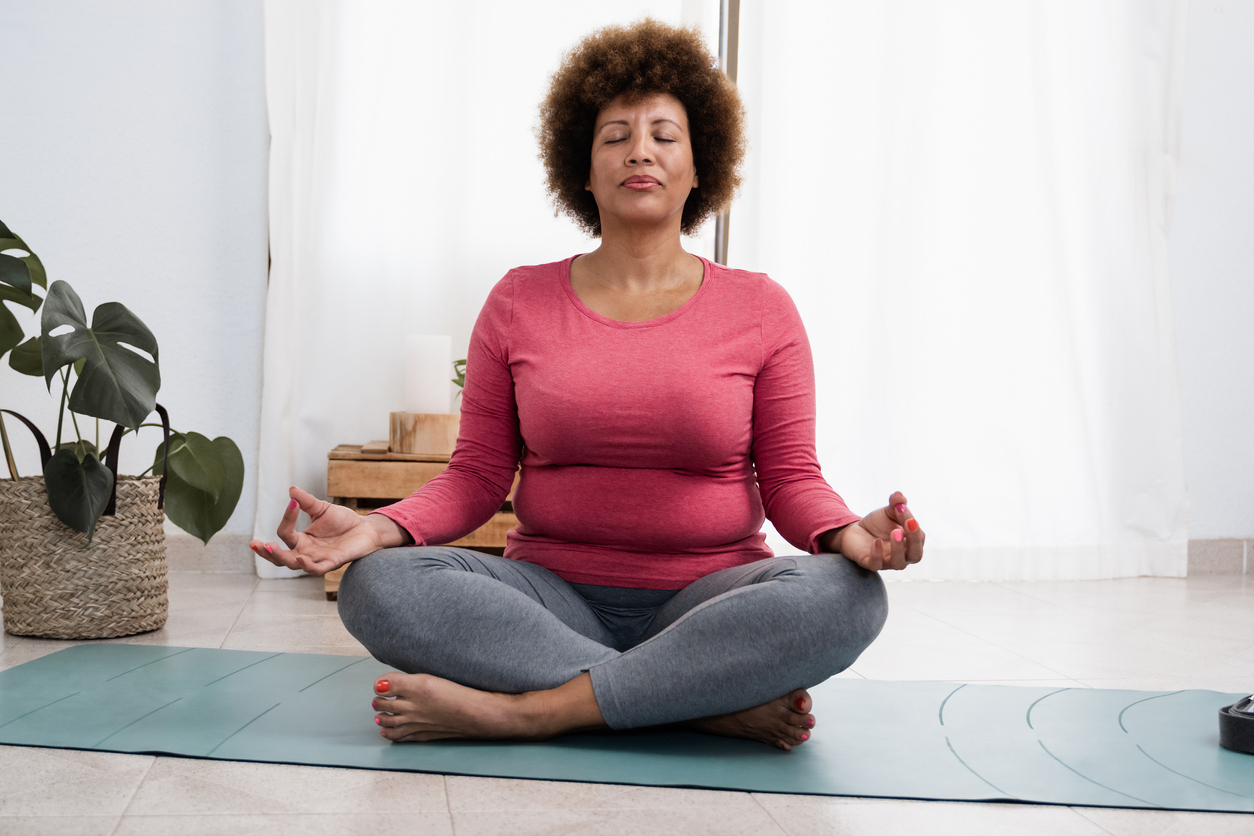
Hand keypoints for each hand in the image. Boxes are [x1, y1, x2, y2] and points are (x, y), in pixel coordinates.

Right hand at [249, 487, 408, 576]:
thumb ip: (306, 501)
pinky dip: (308, 566)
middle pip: (281, 558)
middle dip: (267, 552)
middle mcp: (306, 552)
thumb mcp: (321, 509)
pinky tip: (301, 558)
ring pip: (295, 565)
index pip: (285, 534)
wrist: (366, 529)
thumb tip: (291, 489)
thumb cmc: (343, 521)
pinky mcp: (333, 562)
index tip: (293, 503)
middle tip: (254, 543)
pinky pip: (317, 569)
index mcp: (301, 540)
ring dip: (282, 558)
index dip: (287, 519)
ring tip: (271, 548)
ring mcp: (318, 559)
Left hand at [823, 491, 923, 571]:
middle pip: (915, 555)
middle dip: (914, 540)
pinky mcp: (869, 563)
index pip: (919, 537)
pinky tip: (877, 541)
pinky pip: (876, 564)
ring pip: (899, 563)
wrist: (855, 530)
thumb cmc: (878, 524)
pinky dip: (877, 554)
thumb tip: (899, 495)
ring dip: (899, 549)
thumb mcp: (888, 512)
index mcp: (910, 543)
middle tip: (909, 524)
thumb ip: (896, 504)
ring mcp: (886, 561)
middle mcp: (902, 555)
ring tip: (894, 532)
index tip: (903, 508)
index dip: (913, 524)